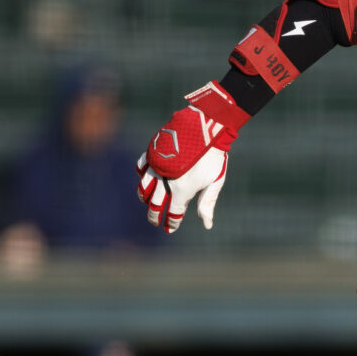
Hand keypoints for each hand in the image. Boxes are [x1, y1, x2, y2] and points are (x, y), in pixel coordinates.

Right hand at [137, 82, 246, 232]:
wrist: (205, 127)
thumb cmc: (214, 156)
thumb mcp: (215, 181)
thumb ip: (207, 203)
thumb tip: (207, 225)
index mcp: (182, 190)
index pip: (173, 213)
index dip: (171, 223)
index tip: (170, 228)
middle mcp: (165, 180)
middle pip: (154, 204)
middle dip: (153, 216)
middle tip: (154, 222)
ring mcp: (157, 166)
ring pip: (143, 187)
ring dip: (144, 197)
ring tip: (147, 202)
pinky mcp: (152, 152)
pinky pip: (141, 166)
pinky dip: (141, 174)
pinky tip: (144, 177)